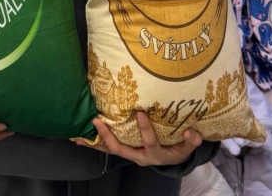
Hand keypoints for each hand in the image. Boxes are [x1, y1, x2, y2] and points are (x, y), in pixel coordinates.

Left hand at [76, 112, 201, 166]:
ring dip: (95, 142)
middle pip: (121, 149)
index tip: (140, 113)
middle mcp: (139, 156)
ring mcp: (130, 154)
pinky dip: (95, 144)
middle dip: (108, 136)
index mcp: (155, 154)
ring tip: (79, 135)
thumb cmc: (179, 148)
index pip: (149, 142)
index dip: (145, 129)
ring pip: (110, 150)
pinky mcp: (125, 150)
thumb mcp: (187, 147)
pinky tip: (81, 139)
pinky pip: (108, 148)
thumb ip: (191, 140)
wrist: (172, 159)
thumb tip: (192, 132)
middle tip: (97, 121)